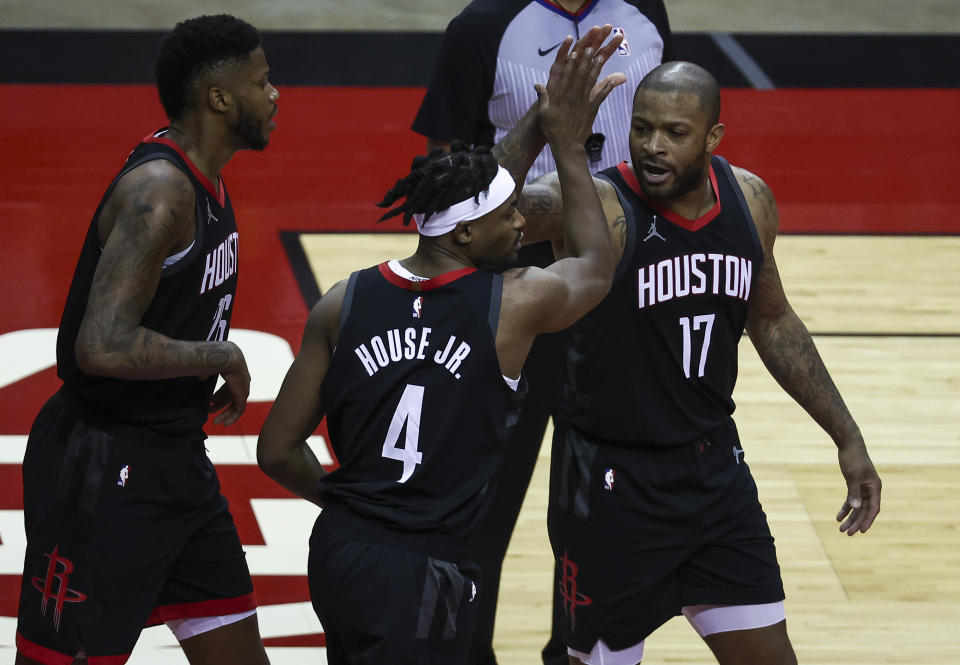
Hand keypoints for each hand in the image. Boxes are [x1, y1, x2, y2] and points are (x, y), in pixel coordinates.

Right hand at [208, 341, 249, 425]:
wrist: (225, 356)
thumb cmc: (214, 358)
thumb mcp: (209, 367)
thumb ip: (205, 373)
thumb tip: (199, 378)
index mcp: (234, 372)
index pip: (228, 388)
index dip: (218, 397)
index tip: (210, 403)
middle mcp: (241, 381)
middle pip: (231, 397)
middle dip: (220, 405)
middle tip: (209, 412)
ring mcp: (243, 388)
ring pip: (235, 405)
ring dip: (225, 414)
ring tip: (215, 422)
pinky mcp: (243, 395)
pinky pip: (239, 410)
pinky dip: (232, 417)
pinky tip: (224, 424)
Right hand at [535, 24, 626, 147]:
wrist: (567, 146)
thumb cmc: (553, 130)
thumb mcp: (544, 113)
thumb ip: (542, 98)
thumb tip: (537, 85)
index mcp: (561, 96)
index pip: (567, 76)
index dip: (572, 63)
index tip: (576, 51)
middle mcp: (573, 97)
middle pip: (580, 75)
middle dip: (586, 60)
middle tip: (592, 47)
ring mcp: (583, 103)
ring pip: (591, 82)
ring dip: (596, 68)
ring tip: (602, 56)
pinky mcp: (591, 110)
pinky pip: (601, 96)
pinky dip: (608, 87)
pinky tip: (613, 79)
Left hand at [835, 440, 881, 534]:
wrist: (848, 444)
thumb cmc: (852, 458)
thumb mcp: (852, 476)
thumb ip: (854, 492)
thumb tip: (855, 508)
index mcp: (875, 487)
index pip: (873, 508)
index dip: (868, 520)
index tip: (861, 531)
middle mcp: (871, 489)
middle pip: (864, 510)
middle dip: (856, 522)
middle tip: (846, 533)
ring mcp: (863, 488)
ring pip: (857, 507)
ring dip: (850, 518)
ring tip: (841, 528)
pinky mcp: (855, 485)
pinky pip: (851, 500)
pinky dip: (845, 508)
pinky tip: (838, 516)